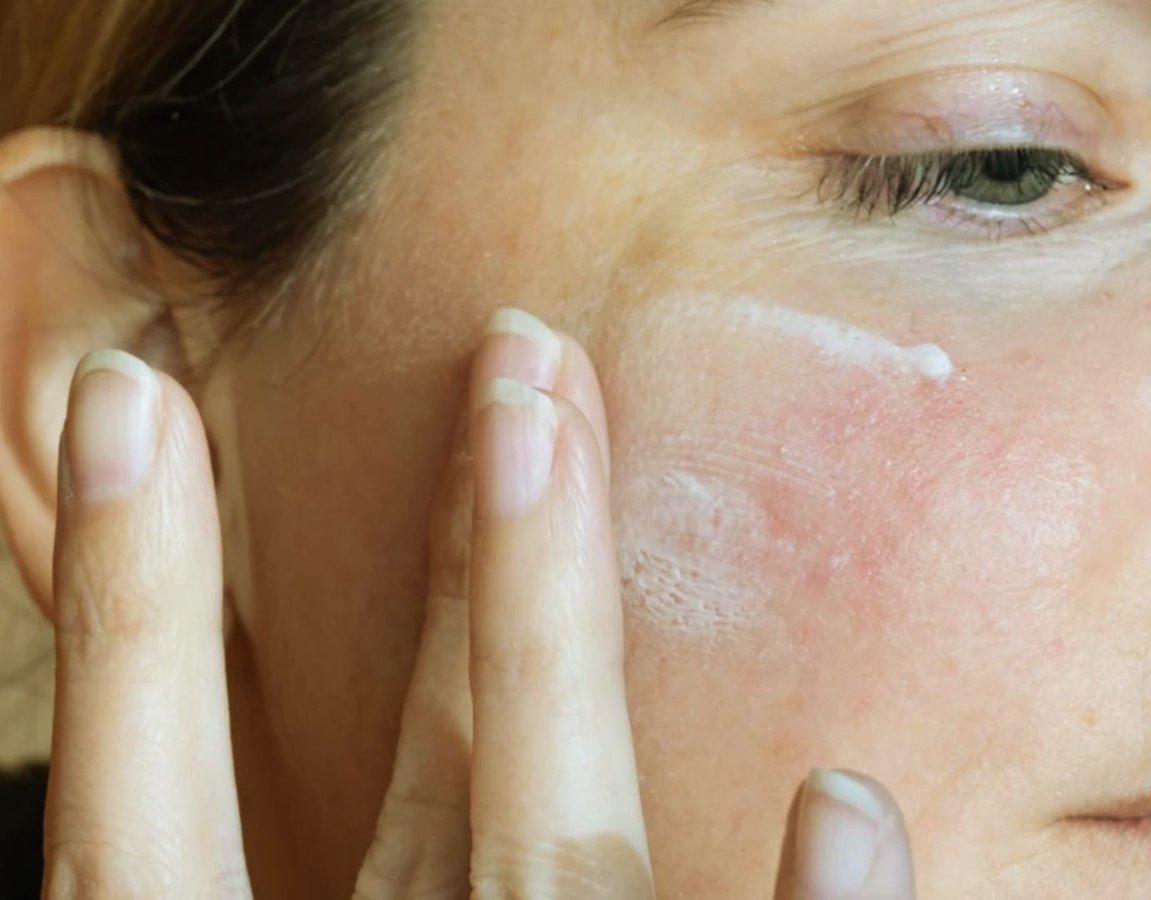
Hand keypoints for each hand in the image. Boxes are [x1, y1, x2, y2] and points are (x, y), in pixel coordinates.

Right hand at [41, 308, 915, 897]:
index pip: (136, 817)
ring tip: (557, 427)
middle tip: (515, 359)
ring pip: (555, 846)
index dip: (127, 606)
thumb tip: (182, 731)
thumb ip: (227, 856)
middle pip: (420, 777)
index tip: (132, 410)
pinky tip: (845, 800)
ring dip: (548, 631)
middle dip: (462, 562)